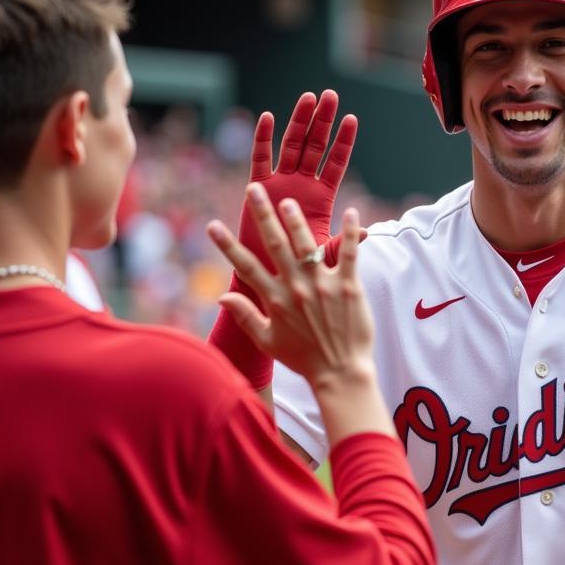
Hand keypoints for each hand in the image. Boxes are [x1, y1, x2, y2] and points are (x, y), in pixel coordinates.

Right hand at [208, 184, 372, 389]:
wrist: (339, 373)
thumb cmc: (303, 359)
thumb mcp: (267, 341)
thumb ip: (245, 316)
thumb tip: (221, 296)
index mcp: (274, 299)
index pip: (245, 267)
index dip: (227, 245)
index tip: (212, 226)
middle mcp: (295, 287)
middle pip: (275, 244)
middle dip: (262, 215)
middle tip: (254, 190)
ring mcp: (322, 285)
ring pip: (307, 244)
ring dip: (296, 220)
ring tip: (288, 200)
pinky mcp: (348, 287)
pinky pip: (348, 254)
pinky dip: (350, 233)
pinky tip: (352, 213)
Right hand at [244, 90, 356, 255]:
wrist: (270, 278)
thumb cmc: (300, 267)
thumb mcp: (324, 253)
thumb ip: (344, 241)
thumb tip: (369, 231)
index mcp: (321, 196)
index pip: (335, 163)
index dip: (343, 142)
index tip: (352, 119)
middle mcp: (302, 184)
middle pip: (314, 146)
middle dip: (322, 121)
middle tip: (330, 96)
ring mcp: (280, 183)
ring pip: (290, 145)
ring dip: (299, 121)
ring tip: (308, 98)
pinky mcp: (258, 188)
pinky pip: (260, 159)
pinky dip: (264, 139)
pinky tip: (269, 117)